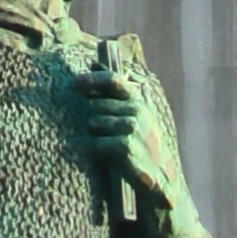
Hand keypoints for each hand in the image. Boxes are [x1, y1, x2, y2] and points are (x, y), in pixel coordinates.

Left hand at [78, 65, 181, 222]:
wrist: (161, 175)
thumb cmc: (142, 141)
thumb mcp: (135, 110)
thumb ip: (115, 87)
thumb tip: (93, 62)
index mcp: (139, 98)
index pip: (113, 80)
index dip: (92, 80)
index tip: (75, 83)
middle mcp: (137, 109)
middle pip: (95, 105)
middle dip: (94, 118)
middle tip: (105, 132)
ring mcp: (132, 127)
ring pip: (93, 123)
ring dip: (95, 135)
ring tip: (108, 144)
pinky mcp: (125, 147)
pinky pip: (96, 143)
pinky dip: (97, 150)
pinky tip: (106, 155)